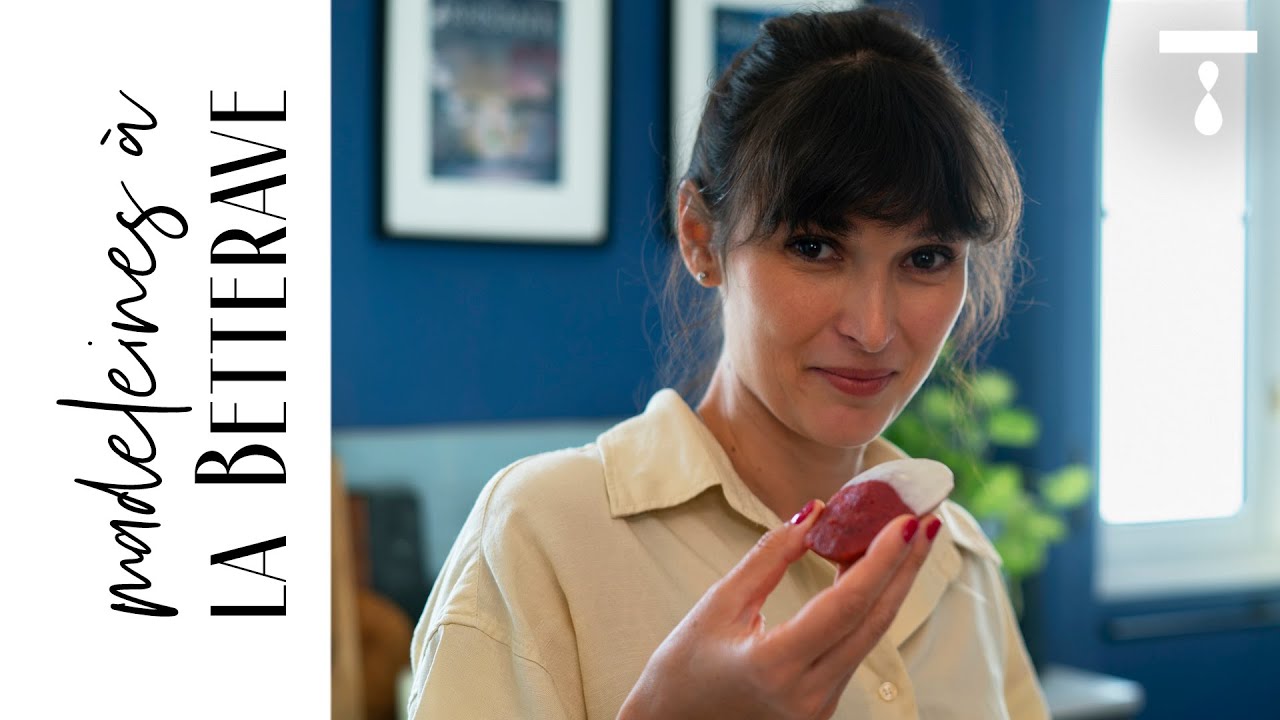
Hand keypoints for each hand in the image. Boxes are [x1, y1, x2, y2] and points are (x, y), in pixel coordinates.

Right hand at [617, 502, 939, 719]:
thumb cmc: (683, 667)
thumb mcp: (719, 603)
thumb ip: (770, 557)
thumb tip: (815, 512)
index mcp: (775, 666)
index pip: (844, 606)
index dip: (881, 561)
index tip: (907, 522)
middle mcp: (808, 693)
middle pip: (874, 622)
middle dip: (906, 567)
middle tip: (928, 520)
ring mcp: (820, 705)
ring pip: (870, 636)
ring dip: (893, 585)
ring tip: (911, 537)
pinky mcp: (823, 704)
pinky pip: (856, 647)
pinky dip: (869, 606)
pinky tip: (877, 572)